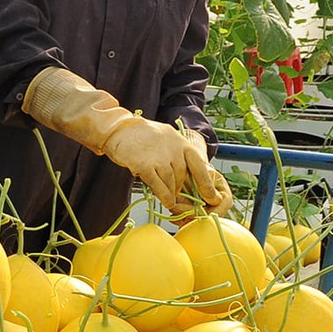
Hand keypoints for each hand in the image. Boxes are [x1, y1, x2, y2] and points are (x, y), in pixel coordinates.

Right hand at [103, 120, 228, 212]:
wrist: (120, 129)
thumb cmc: (143, 136)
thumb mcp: (167, 139)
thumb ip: (179, 154)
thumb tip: (188, 177)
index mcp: (182, 143)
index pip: (200, 166)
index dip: (207, 185)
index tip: (212, 198)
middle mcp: (173, 150)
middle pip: (183, 178)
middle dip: (182, 190)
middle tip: (179, 197)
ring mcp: (159, 157)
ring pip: (172, 183)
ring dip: (172, 194)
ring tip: (170, 200)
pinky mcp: (144, 165)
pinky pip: (158, 186)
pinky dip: (164, 196)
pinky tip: (166, 202)